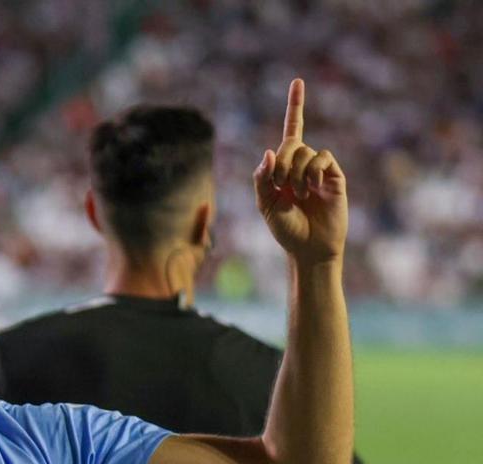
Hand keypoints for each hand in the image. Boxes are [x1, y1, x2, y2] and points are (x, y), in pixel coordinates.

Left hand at [253, 79, 346, 265]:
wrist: (309, 248)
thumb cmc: (286, 229)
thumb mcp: (265, 205)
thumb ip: (261, 179)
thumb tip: (269, 152)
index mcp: (284, 167)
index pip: (292, 131)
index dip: (296, 106)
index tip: (298, 81)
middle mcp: (303, 164)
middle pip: (291, 143)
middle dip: (281, 162)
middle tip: (280, 185)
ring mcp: (320, 169)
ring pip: (305, 151)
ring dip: (296, 172)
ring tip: (299, 194)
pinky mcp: (335, 176)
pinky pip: (322, 158)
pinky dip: (312, 171)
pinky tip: (312, 189)